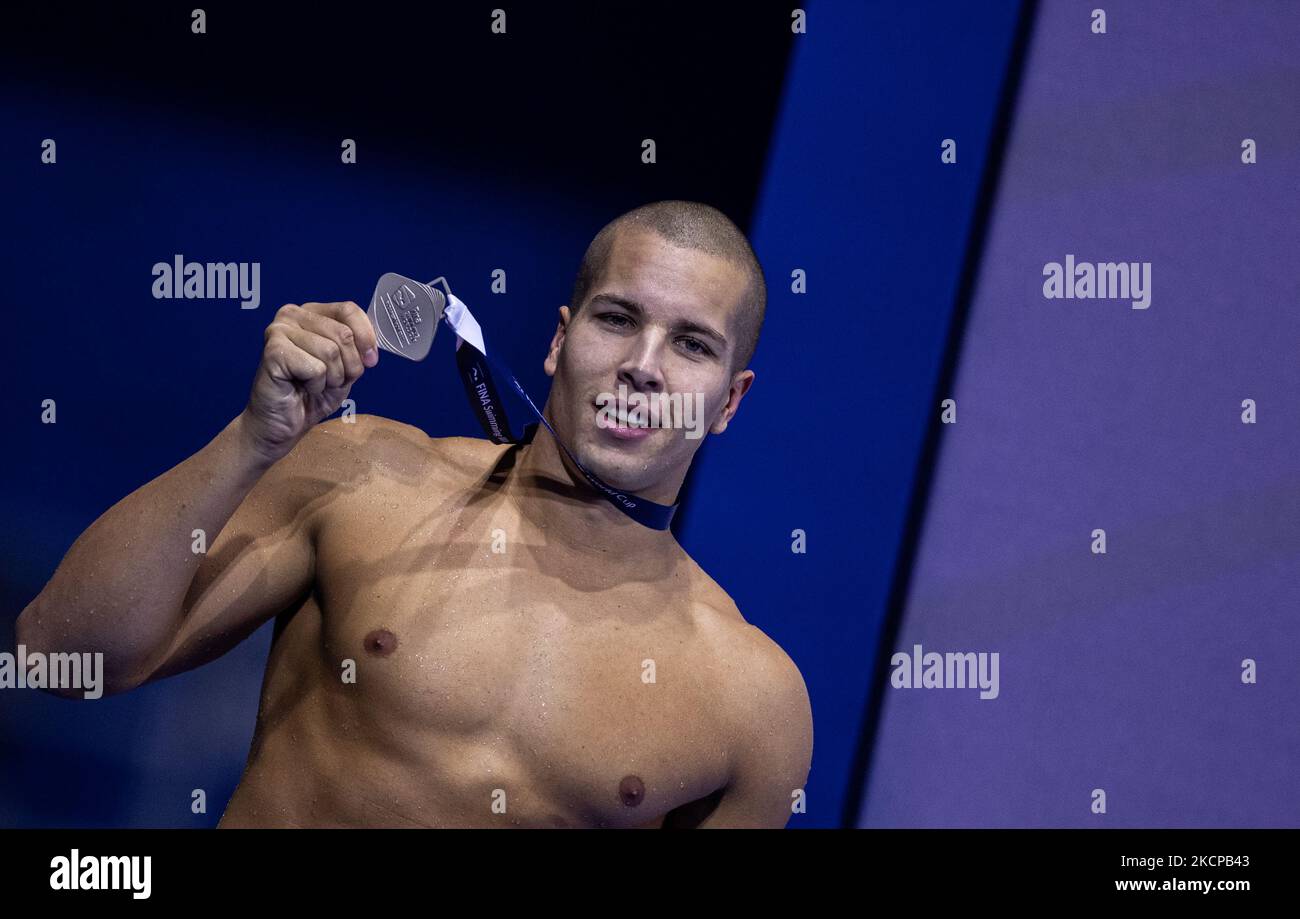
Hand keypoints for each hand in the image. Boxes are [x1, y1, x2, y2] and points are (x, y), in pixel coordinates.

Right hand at [240, 300, 378, 462]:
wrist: (283, 423)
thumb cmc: (312, 393)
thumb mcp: (346, 366)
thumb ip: (358, 347)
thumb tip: (373, 344)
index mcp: (312, 312)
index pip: (349, 310)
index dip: (366, 337)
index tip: (370, 361)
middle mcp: (292, 315)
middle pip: (343, 333)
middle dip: (349, 365)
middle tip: (333, 380)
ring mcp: (279, 331)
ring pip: (330, 351)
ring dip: (331, 378)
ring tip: (315, 384)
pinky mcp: (273, 351)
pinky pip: (315, 368)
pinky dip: (315, 385)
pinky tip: (301, 387)